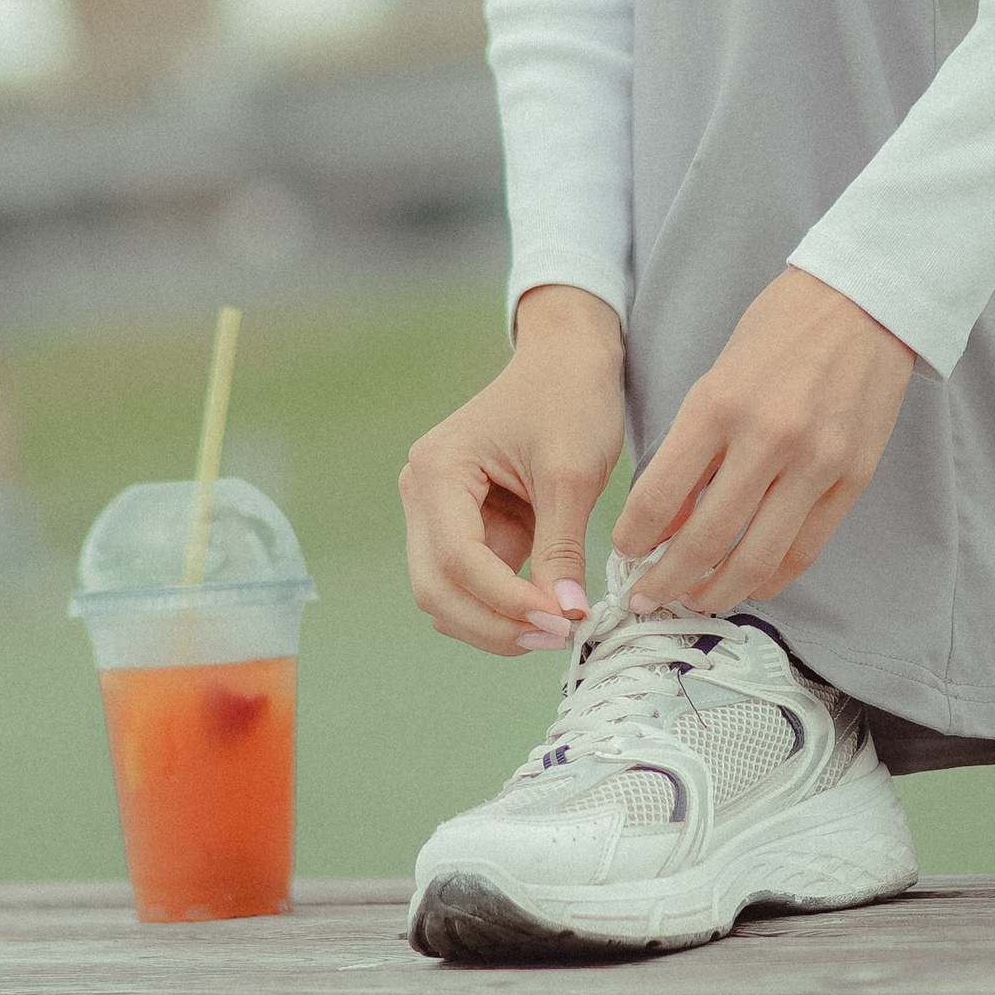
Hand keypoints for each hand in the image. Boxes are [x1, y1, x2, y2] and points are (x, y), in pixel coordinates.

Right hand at [399, 284, 625, 654]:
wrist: (569, 358)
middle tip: (556, 636)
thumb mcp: (572, 473)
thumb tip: (564, 615)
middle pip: (436, 589)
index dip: (506, 600)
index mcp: (438, 469)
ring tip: (555, 626)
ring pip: (446, 596)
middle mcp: (422, 492)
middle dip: (492, 624)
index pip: (459, 558)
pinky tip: (545, 610)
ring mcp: (436, 512)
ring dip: (494, 623)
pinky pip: (469, 584)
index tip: (561, 621)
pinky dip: (501, 606)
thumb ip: (561, 547)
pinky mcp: (462, 525)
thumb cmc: (569, 397)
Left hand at [611, 266, 913, 615]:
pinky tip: (749, 583)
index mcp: (718, 403)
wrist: (862, 302)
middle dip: (667, 580)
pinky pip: (805, 549)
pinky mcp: (853, 479)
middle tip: (648, 598)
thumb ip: (691, 447)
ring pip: (757, 558)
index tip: (624, 552)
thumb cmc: (778, 331)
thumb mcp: (716, 376)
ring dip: (718, 592)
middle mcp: (767, 438)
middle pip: (706, 539)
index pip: (660, 494)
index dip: (634, 537)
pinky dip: (771, 576)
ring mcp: (816, 463)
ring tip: (695, 600)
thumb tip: (663, 521)